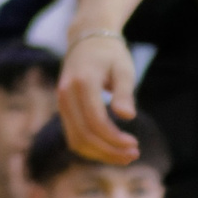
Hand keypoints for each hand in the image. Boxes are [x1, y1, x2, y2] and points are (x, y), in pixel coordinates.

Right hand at [57, 32, 142, 163]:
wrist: (87, 40)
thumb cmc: (111, 54)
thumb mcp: (124, 69)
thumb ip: (124, 93)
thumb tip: (128, 116)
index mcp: (82, 84)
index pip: (95, 121)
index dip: (114, 138)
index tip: (135, 145)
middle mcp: (65, 95)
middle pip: (84, 135)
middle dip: (109, 150)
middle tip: (134, 155)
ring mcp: (61, 104)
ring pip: (76, 140)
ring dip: (100, 153)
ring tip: (126, 156)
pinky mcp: (64, 109)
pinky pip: (73, 136)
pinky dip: (91, 148)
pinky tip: (111, 150)